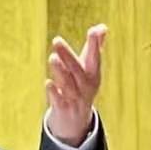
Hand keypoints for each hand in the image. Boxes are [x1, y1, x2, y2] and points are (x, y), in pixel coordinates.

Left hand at [45, 24, 106, 146]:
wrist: (77, 122)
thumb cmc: (82, 87)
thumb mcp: (90, 69)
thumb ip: (95, 47)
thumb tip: (102, 27)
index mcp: (93, 74)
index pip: (95, 58)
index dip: (95, 44)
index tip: (94, 31)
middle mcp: (85, 86)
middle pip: (77, 70)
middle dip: (68, 56)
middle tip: (56, 40)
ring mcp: (75, 98)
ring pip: (68, 84)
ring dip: (60, 72)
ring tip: (52, 58)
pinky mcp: (63, 108)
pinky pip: (59, 101)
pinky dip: (54, 93)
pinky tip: (48, 83)